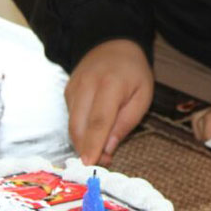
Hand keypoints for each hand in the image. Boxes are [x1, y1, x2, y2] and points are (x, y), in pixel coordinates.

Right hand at [65, 39, 152, 165]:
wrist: (113, 46)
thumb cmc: (133, 73)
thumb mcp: (143, 96)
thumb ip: (126, 122)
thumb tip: (107, 148)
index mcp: (111, 84)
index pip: (99, 120)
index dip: (93, 144)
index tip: (89, 163)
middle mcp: (87, 85)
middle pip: (79, 125)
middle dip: (86, 149)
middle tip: (100, 162)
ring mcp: (73, 88)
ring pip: (72, 124)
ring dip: (82, 142)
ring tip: (99, 149)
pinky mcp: (67, 92)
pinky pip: (71, 118)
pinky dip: (80, 130)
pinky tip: (92, 133)